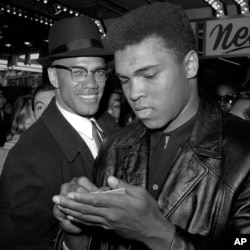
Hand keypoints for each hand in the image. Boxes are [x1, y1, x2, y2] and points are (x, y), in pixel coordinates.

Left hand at [53, 176, 174, 247]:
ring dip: (70, 212)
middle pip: (86, 210)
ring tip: (59, 206)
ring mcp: (108, 223)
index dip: (81, 197)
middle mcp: (110, 215)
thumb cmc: (148, 210)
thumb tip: (109, 179)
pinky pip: (90, 224)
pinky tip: (71, 217)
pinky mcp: (108, 228)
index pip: (96, 200)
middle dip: (69, 204)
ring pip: (85, 217)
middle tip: (56, 199)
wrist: (152, 231)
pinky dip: (79, 220)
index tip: (69, 193)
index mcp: (118, 204)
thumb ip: (123, 185)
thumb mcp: (140, 193)